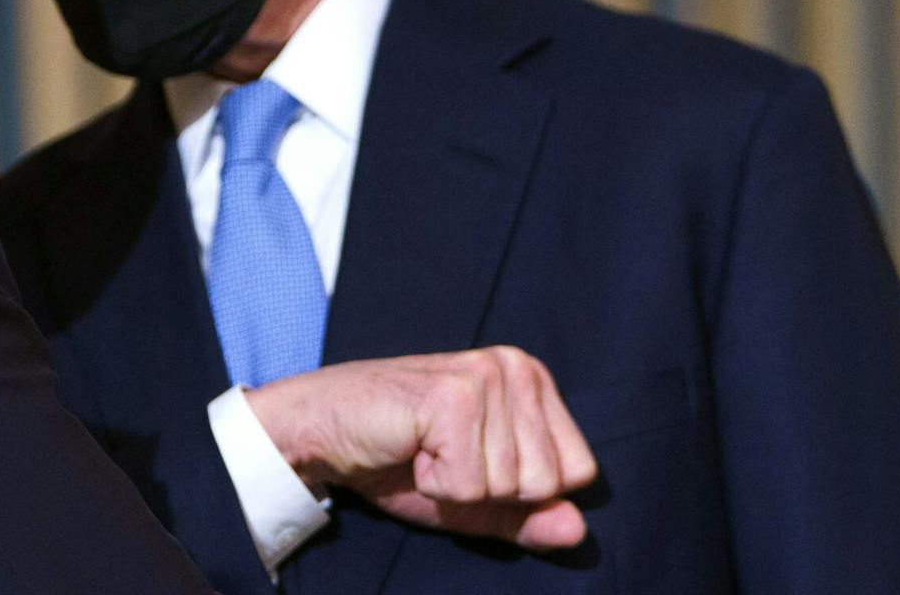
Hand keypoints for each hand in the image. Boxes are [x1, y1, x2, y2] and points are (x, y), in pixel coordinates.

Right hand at [244, 347, 598, 550]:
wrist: (320, 429)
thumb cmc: (396, 459)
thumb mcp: (472, 498)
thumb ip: (527, 516)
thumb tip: (579, 531)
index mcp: (533, 380)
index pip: (579, 472)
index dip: (522, 491)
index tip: (469, 461)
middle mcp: (517, 367)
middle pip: (547, 482)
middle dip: (490, 490)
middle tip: (440, 455)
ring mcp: (486, 376)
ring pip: (510, 485)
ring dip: (458, 486)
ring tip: (423, 449)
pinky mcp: (453, 396)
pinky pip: (470, 484)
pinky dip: (435, 484)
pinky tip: (410, 449)